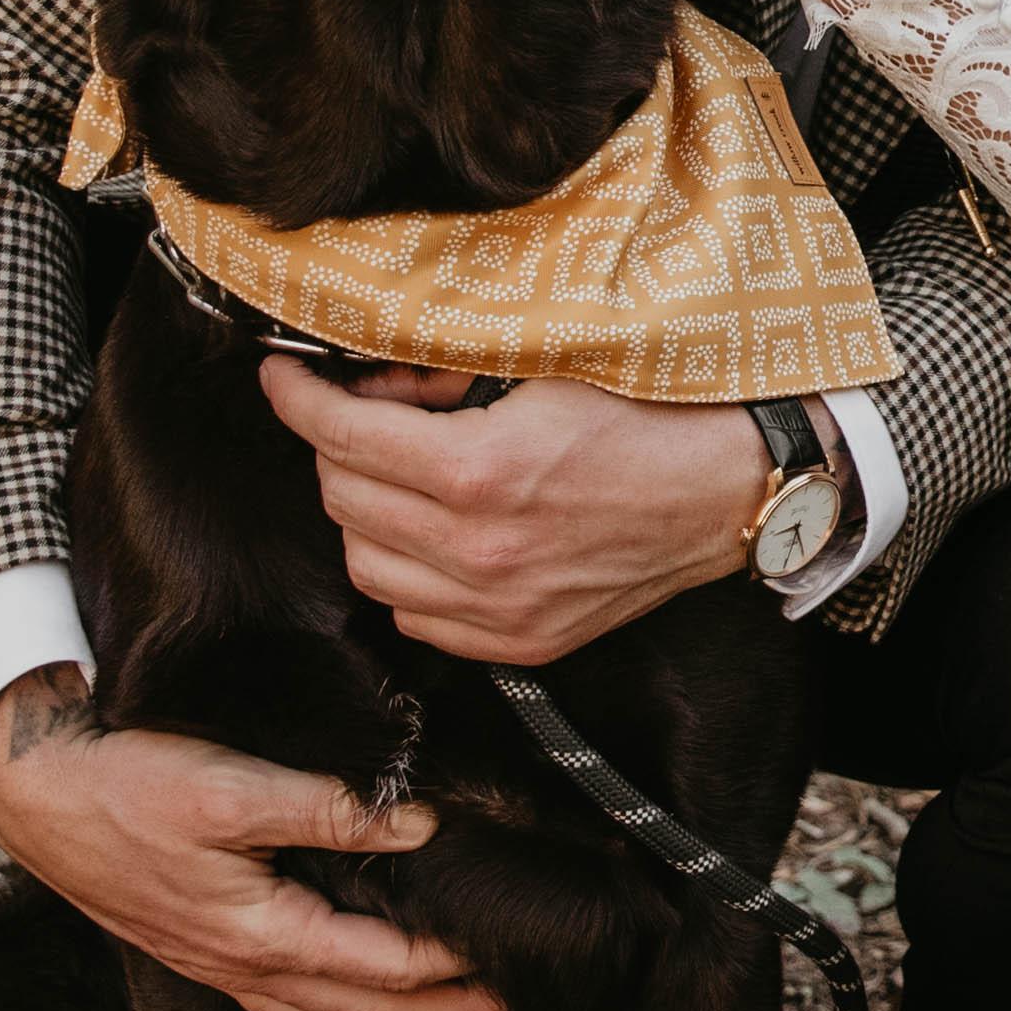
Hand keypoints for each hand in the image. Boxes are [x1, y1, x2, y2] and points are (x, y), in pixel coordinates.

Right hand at [0, 666, 500, 1010]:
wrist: (38, 796)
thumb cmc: (129, 786)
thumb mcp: (229, 789)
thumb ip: (329, 812)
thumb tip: (419, 828)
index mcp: (259, 935)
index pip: (379, 967)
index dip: (446, 970)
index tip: (504, 962)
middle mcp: (243, 968)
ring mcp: (221, 970)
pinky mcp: (205, 955)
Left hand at [266, 358, 762, 661]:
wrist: (728, 490)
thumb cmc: (644, 416)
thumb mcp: (538, 368)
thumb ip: (441, 379)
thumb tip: (371, 386)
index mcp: (478, 471)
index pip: (341, 435)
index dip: (297, 399)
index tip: (282, 378)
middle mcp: (478, 551)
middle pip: (342, 500)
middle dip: (335, 449)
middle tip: (365, 415)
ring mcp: (497, 608)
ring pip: (365, 567)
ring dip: (364, 516)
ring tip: (399, 480)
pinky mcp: (519, 642)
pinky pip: (415, 615)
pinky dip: (407, 573)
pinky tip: (436, 535)